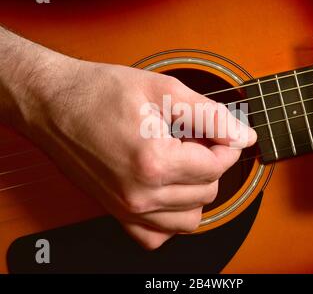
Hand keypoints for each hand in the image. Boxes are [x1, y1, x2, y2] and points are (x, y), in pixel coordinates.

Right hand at [4, 41, 256, 248]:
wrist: (53, 103)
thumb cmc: (98, 92)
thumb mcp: (163, 91)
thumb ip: (211, 116)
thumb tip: (244, 136)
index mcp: (154, 162)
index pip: (216, 166)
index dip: (226, 145)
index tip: (220, 132)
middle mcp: (140, 194)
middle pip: (206, 193)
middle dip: (211, 164)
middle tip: (196, 139)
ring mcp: (126, 208)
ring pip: (189, 220)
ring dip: (196, 191)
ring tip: (183, 163)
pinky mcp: (116, 212)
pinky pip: (156, 236)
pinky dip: (171, 218)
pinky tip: (167, 191)